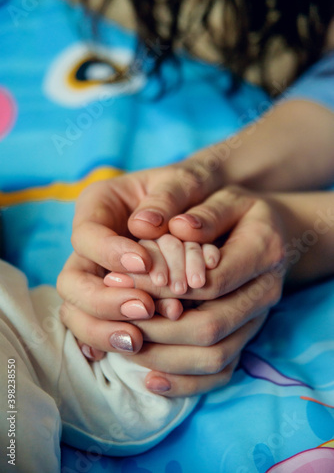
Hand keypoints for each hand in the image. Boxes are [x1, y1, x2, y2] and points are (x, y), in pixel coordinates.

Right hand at [57, 164, 221, 356]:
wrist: (197, 206)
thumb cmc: (188, 189)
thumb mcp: (182, 181)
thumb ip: (167, 197)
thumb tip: (144, 225)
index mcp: (98, 207)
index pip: (86, 235)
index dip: (108, 253)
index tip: (144, 264)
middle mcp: (91, 246)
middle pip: (72, 281)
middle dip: (103, 300)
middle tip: (144, 308)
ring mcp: (98, 275)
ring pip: (79, 310)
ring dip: (107, 327)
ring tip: (140, 339)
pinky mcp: (113, 299)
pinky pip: (100, 325)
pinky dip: (112, 339)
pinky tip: (132, 349)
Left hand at [123, 186, 286, 395]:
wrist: (262, 230)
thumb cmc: (233, 207)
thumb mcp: (213, 190)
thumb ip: (184, 202)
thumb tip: (145, 223)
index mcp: (263, 247)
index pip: (207, 279)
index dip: (158, 286)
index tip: (118, 280)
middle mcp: (266, 289)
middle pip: (210, 325)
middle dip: (156, 327)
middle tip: (114, 317)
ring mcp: (259, 318)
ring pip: (215, 356)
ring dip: (164, 356)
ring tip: (124, 344)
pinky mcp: (246, 336)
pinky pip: (222, 371)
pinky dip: (186, 382)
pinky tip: (151, 380)